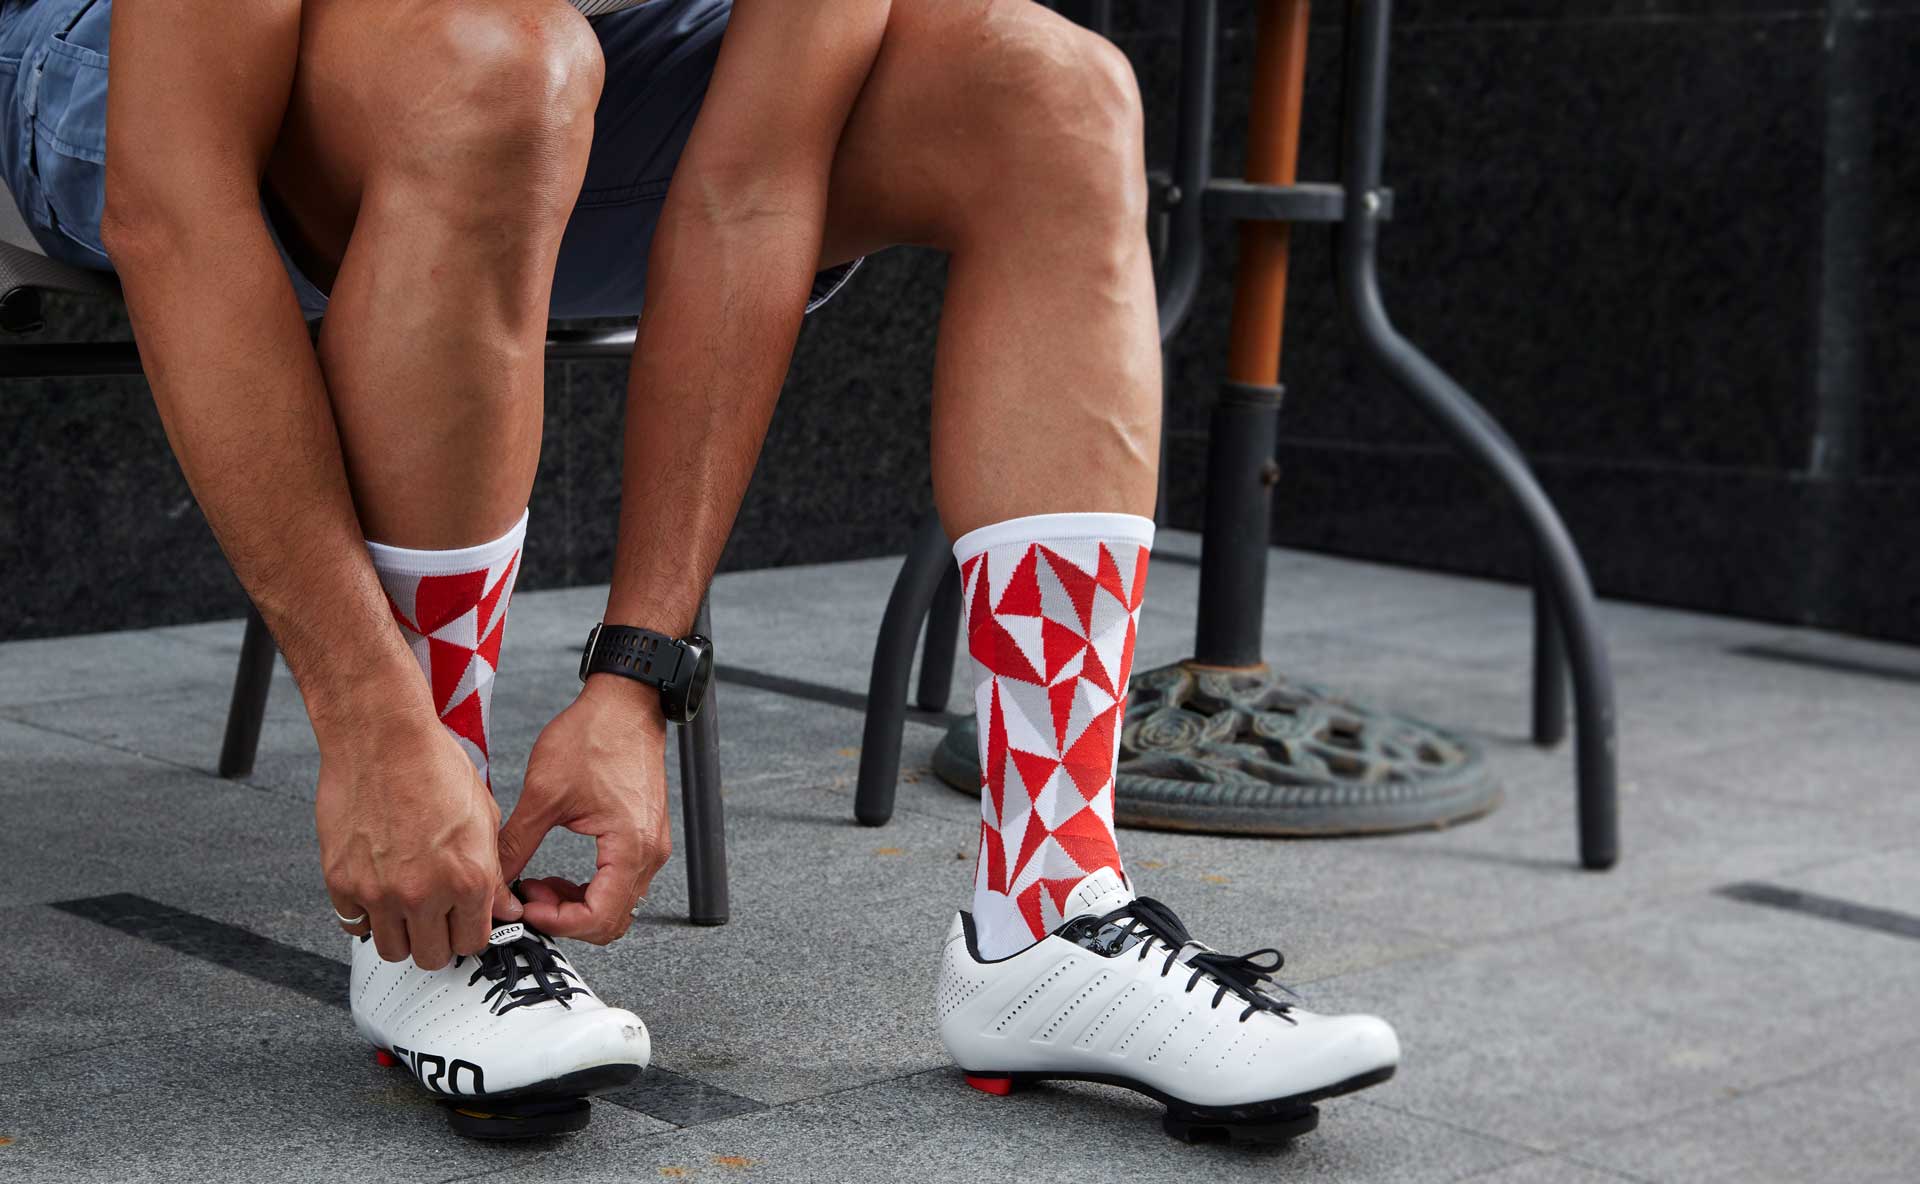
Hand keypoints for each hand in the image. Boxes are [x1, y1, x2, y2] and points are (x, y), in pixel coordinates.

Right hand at [316, 706, 520, 969]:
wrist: (381, 737)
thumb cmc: (435, 766)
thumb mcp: (483, 817)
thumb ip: (493, 873)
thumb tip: (504, 908)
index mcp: (467, 879)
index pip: (473, 943)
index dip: (470, 933)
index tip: (464, 922)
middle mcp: (423, 894)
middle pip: (432, 957)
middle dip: (437, 941)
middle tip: (435, 918)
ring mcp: (379, 892)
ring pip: (391, 950)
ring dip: (401, 933)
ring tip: (405, 905)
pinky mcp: (341, 882)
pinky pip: (354, 924)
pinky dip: (365, 914)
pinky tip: (377, 886)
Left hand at [497, 674, 671, 943]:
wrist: (626, 702)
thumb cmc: (595, 735)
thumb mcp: (544, 792)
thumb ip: (517, 843)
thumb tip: (495, 879)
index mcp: (630, 847)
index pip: (599, 918)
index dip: (557, 922)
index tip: (525, 907)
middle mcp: (648, 853)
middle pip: (611, 921)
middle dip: (565, 918)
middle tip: (528, 898)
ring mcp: (650, 846)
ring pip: (615, 905)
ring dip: (575, 906)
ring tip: (537, 884)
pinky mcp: (643, 837)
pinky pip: (619, 883)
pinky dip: (588, 889)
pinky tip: (558, 873)